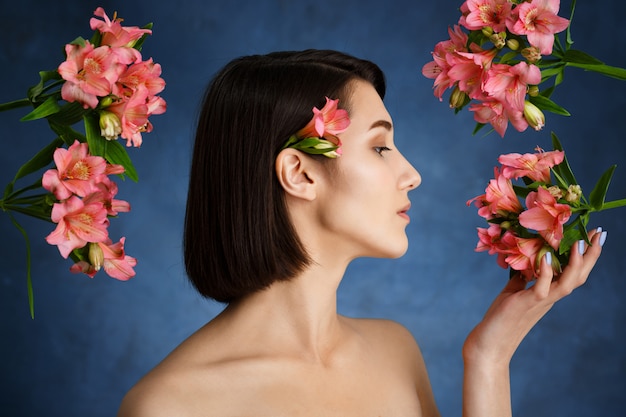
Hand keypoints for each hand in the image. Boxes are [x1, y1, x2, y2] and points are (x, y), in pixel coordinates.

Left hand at [463, 227, 606, 366]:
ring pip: (567, 283)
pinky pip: (542, 288)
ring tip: (580, 242)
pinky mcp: (527, 304)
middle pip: (578, 276)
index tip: (592, 236)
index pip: (572, 273)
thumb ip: (520, 280)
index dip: (585, 257)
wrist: (490, 343)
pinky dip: (546, 272)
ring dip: (576, 264)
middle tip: (600, 233)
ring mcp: (540, 301)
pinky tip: (547, 257)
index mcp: (548, 293)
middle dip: (591, 255)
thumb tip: (522, 265)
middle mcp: (549, 298)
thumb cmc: (500, 318)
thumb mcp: (512, 293)